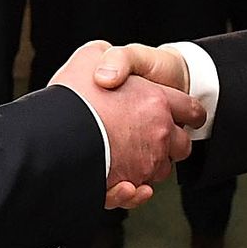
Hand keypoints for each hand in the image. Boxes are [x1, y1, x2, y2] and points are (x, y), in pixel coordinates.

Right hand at [52, 40, 202, 208]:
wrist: (55, 132)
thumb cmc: (73, 92)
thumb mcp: (91, 55)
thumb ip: (111, 57)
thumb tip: (111, 66)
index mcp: (157, 100)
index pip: (191, 109)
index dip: (188, 112)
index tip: (185, 116)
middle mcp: (159, 133)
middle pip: (181, 145)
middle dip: (172, 144)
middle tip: (152, 138)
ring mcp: (146, 160)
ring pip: (160, 170)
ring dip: (150, 166)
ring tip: (128, 157)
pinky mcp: (128, 183)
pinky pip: (140, 192)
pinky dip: (134, 191)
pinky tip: (124, 185)